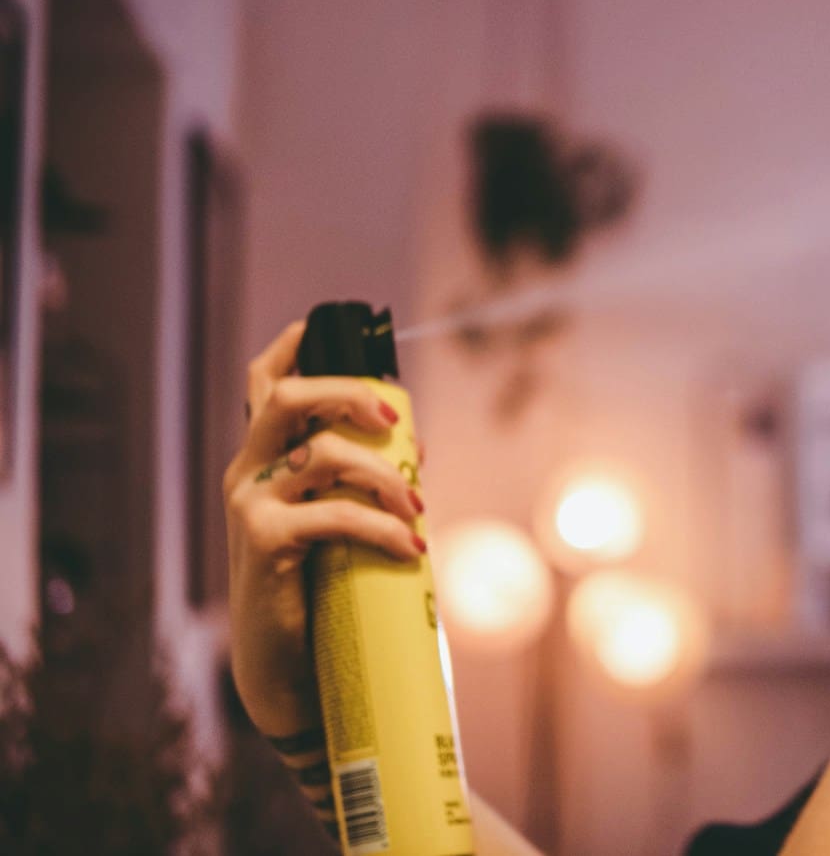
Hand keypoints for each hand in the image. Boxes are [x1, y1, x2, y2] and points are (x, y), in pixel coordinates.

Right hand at [222, 319, 423, 735]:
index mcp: (262, 460)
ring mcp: (249, 506)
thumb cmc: (320, 589)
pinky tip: (411, 547)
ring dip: (384, 474)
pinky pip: (333, 515)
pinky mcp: (263, 543)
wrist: (290, 669)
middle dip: (345, 391)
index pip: (262, 386)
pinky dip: (381, 527)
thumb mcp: (335, 520)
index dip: (288, 349)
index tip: (318, 324)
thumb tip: (413, 441)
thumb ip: (358, 479)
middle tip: (392, 418)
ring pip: (322, 453)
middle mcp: (247, 473)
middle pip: (284, 397)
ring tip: (417, 509)